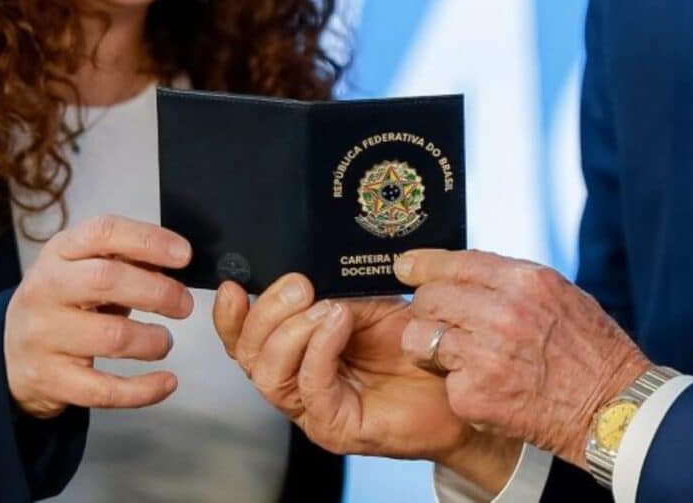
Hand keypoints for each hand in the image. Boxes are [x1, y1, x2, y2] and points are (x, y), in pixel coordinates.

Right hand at [5, 215, 193, 418]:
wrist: (9, 355)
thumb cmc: (61, 306)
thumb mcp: (81, 269)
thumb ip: (123, 261)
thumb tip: (176, 262)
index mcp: (59, 254)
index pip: (103, 232)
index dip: (148, 241)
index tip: (183, 254)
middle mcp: (46, 290)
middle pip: (107, 281)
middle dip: (158, 292)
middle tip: (184, 304)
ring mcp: (45, 337)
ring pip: (112, 337)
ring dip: (152, 340)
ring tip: (164, 342)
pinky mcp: (52, 380)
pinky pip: (106, 390)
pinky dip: (145, 389)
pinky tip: (166, 382)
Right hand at [213, 274, 521, 493]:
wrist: (460, 380)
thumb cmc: (418, 347)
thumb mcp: (366, 302)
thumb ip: (330, 289)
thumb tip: (302, 266)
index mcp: (297, 352)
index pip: (244, 339)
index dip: (232, 315)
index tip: (237, 284)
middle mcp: (297, 382)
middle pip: (248, 354)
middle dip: (267, 313)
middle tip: (299, 286)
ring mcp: (312, 408)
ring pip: (268, 374)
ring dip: (293, 330)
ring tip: (328, 307)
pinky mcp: (334, 426)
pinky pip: (310, 386)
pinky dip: (319, 348)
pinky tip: (338, 325)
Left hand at [395, 249, 651, 467]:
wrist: (614, 410)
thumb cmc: (590, 350)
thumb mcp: (559, 295)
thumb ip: (509, 281)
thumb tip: (459, 271)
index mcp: (525, 282)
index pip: (454, 263)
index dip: (421, 265)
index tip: (405, 267)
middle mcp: (502, 314)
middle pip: (429, 299)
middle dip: (428, 310)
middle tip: (441, 323)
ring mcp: (485, 356)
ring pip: (421, 338)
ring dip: (431, 347)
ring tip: (456, 358)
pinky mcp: (473, 395)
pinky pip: (443, 379)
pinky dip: (458, 386)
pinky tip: (486, 388)